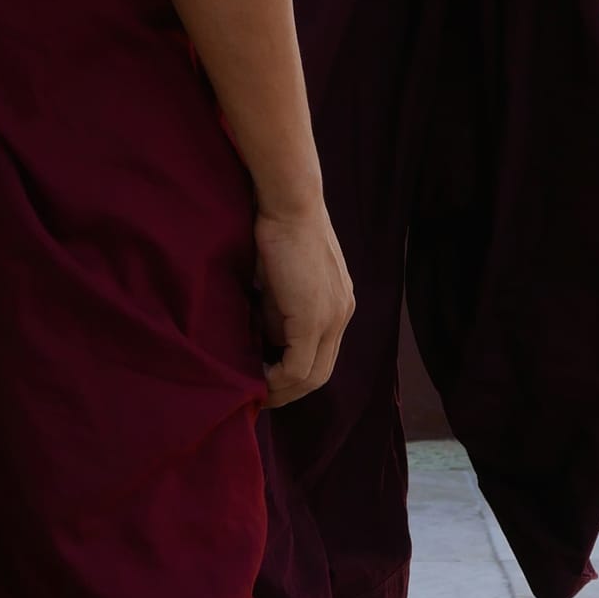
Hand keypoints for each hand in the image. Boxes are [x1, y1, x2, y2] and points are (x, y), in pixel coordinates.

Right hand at [254, 199, 354, 407]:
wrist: (288, 202)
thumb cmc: (278, 228)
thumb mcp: (282, 279)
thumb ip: (281, 310)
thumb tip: (266, 340)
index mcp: (339, 301)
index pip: (323, 353)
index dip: (296, 373)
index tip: (267, 378)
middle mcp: (343, 312)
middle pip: (321, 372)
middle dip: (290, 390)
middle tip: (261, 395)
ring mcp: (333, 317)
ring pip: (312, 375)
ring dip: (282, 390)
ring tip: (255, 392)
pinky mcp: (313, 320)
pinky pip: (298, 368)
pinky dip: (276, 380)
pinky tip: (257, 380)